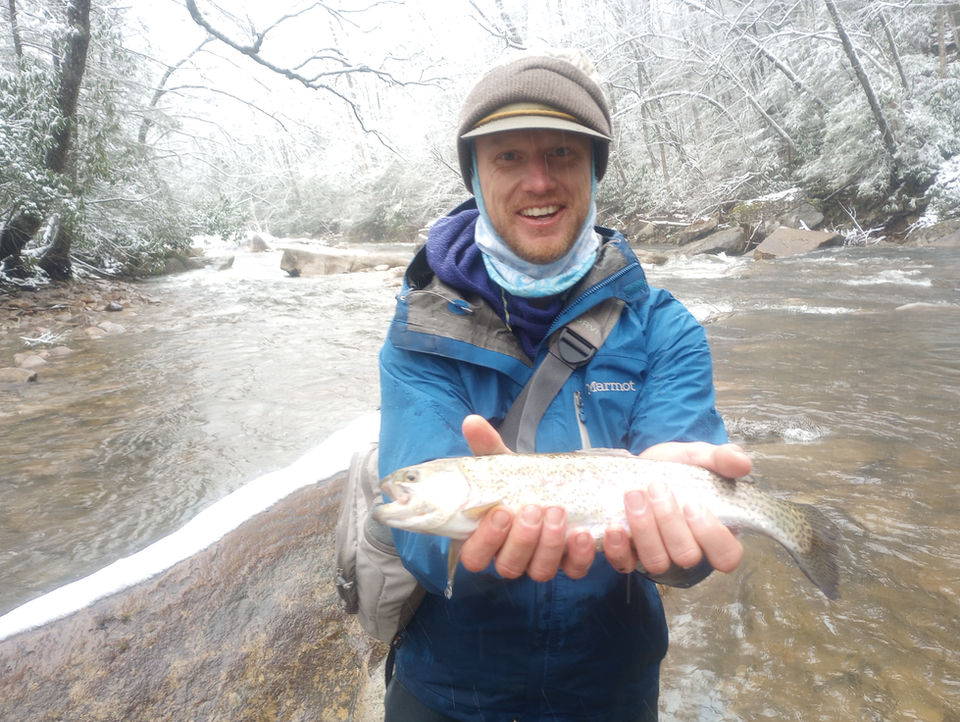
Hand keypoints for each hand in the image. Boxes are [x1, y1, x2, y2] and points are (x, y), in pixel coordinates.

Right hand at [456, 415, 595, 581]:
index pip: (475, 557)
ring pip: (541, 571)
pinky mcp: (571, 563)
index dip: (486, 540)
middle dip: (522, 539)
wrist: (562, 484)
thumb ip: (487, 446)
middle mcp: (512, 556)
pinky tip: (585, 532)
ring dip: (550, 545)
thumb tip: (471, 422)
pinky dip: (581, 555)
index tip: (502, 511)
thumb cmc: (523, 481)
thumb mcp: (505, 463)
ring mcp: (542, 562)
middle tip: (534, 508)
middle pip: (509, 566)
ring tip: (558, 512)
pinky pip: (575, 570)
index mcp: (488, 538)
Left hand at [603, 442, 747, 575]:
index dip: (711, 535)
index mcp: (714, 533)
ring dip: (644, 529)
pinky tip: (613, 525)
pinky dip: (617, 547)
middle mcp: (688, 550)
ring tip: (633, 495)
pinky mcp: (629, 556)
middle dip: (670, 522)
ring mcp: (658, 556)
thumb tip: (743, 464)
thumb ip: (722, 458)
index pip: (726, 555)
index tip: (692, 503)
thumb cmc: (676, 467)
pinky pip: (624, 564)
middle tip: (657, 487)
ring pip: (656, 562)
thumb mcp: (699, 457)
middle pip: (687, 556)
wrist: (638, 466)